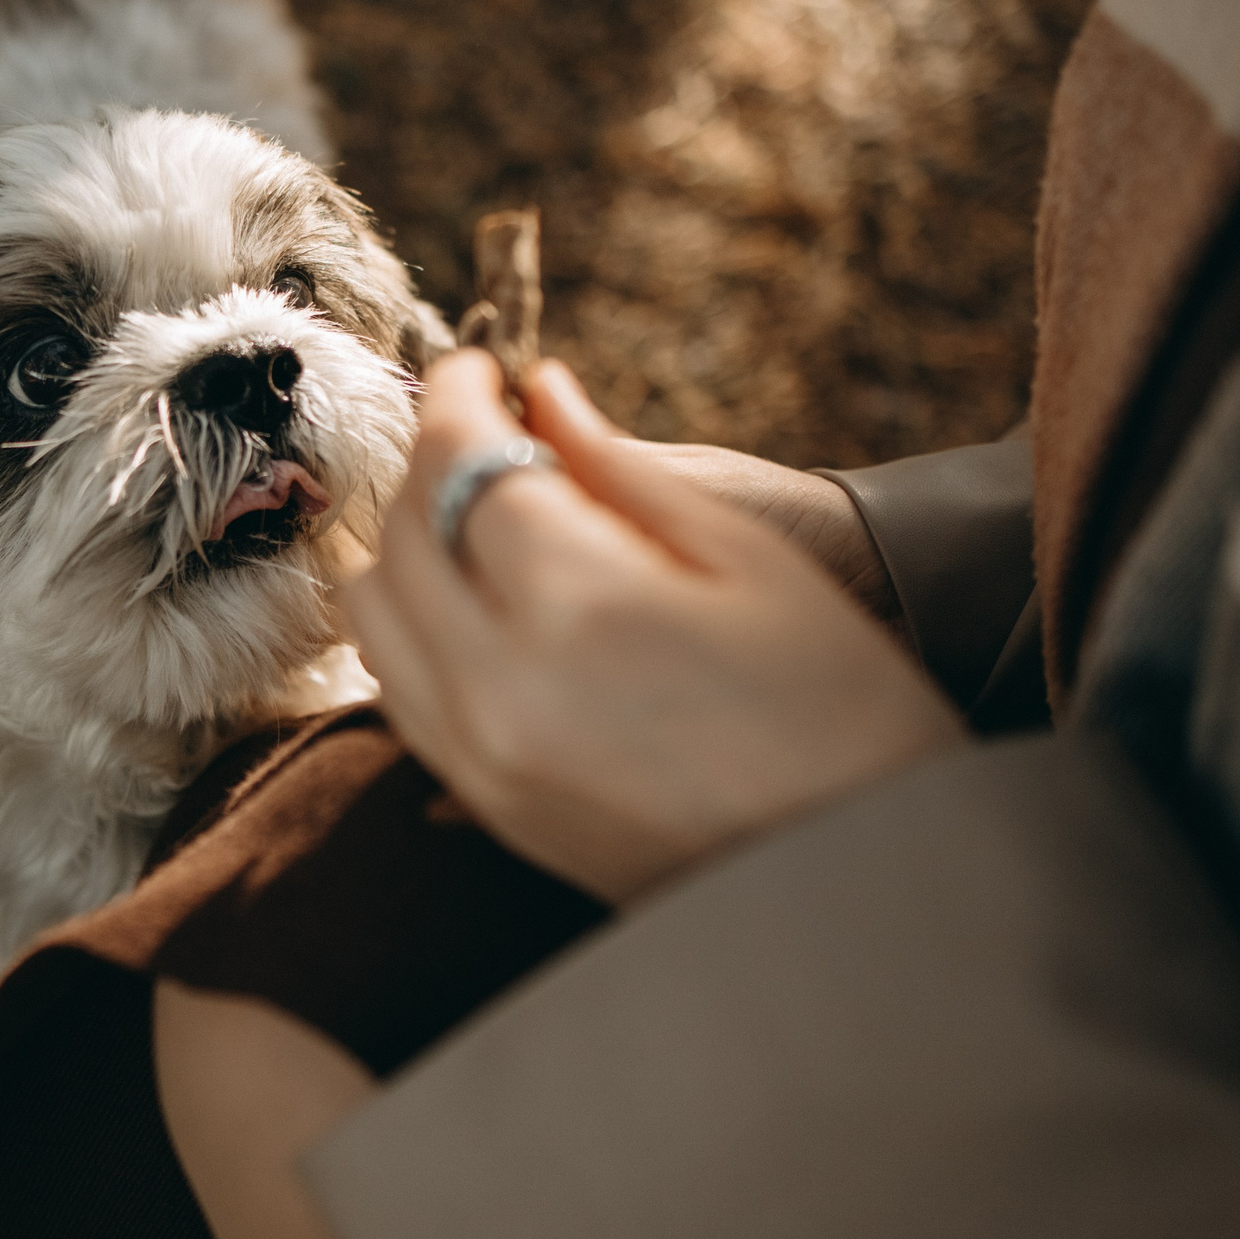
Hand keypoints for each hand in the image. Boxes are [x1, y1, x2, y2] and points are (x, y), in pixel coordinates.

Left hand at [339, 355, 964, 905]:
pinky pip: (398, 693)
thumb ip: (618, 467)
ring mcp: (482, 759)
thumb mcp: (745, 558)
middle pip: (402, 538)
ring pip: (375, 618)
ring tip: (473, 510)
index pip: (463, 466)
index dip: (456, 395)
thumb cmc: (841, 703)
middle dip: (429, 462)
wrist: (865, 875)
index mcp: (579, 605)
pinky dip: (410, 625)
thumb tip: (539, 392)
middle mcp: (501, 687)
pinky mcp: (487, 808)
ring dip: (405, 545)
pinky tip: (471, 598)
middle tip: (480, 424)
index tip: (473, 363)